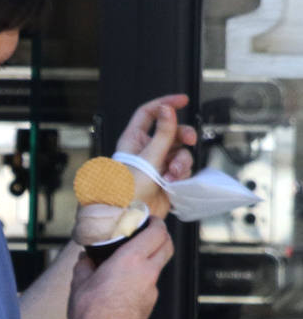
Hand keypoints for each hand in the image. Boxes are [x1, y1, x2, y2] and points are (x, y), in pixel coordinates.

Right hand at [68, 217, 173, 318]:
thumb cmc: (89, 313)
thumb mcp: (79, 282)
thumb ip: (85, 265)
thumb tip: (86, 259)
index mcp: (130, 261)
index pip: (156, 233)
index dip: (155, 222)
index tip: (148, 219)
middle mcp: (147, 274)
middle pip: (167, 246)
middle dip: (161, 236)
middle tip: (148, 232)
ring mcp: (152, 291)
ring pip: (158, 267)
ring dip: (149, 259)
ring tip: (126, 263)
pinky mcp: (150, 306)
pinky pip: (149, 286)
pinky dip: (140, 280)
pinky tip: (121, 287)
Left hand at [115, 94, 196, 217]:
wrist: (130, 218)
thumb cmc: (127, 190)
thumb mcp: (147, 158)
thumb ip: (162, 134)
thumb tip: (167, 109)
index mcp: (133, 140)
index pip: (149, 113)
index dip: (165, 103)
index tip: (183, 100)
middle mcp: (145, 150)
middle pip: (172, 132)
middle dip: (184, 135)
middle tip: (190, 140)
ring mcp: (157, 164)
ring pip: (180, 152)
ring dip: (181, 162)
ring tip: (172, 174)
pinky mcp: (167, 178)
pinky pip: (182, 169)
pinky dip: (181, 175)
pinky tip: (173, 183)